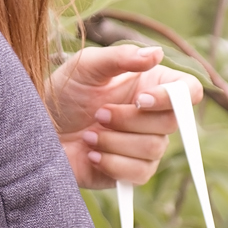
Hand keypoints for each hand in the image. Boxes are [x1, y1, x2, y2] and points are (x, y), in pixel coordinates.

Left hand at [48, 45, 202, 189]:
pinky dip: (111, 163)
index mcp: (151, 85)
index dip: (173, 97)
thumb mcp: (86, 67)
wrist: (39, 130)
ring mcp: (145, 146)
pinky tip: (91, 153)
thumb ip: (120, 57)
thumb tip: (157, 54)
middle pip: (172, 122)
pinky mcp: (132, 172)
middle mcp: (154, 116)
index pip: (188, 91)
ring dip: (115, 141)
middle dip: (129, 120)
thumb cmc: (63, 94)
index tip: (141, 99)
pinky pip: (139, 174)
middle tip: (98, 114)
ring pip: (153, 149)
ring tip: (88, 134)